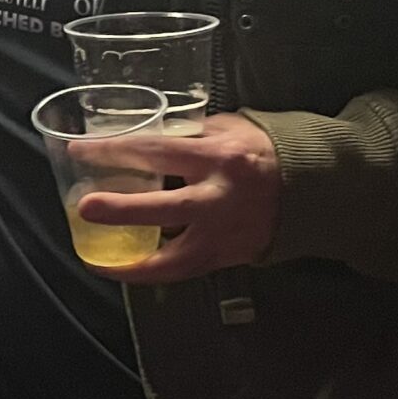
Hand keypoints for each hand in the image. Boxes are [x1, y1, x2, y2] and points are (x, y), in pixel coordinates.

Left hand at [78, 112, 279, 283]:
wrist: (316, 188)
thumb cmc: (265, 150)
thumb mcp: (230, 129)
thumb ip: (188, 135)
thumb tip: (142, 137)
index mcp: (221, 157)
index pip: (159, 151)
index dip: (117, 152)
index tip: (81, 151)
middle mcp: (222, 198)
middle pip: (164, 208)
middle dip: (122, 210)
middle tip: (85, 207)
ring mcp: (226, 233)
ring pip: (174, 256)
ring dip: (131, 262)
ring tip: (95, 258)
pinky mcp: (229, 256)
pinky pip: (184, 269)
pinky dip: (153, 270)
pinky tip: (124, 267)